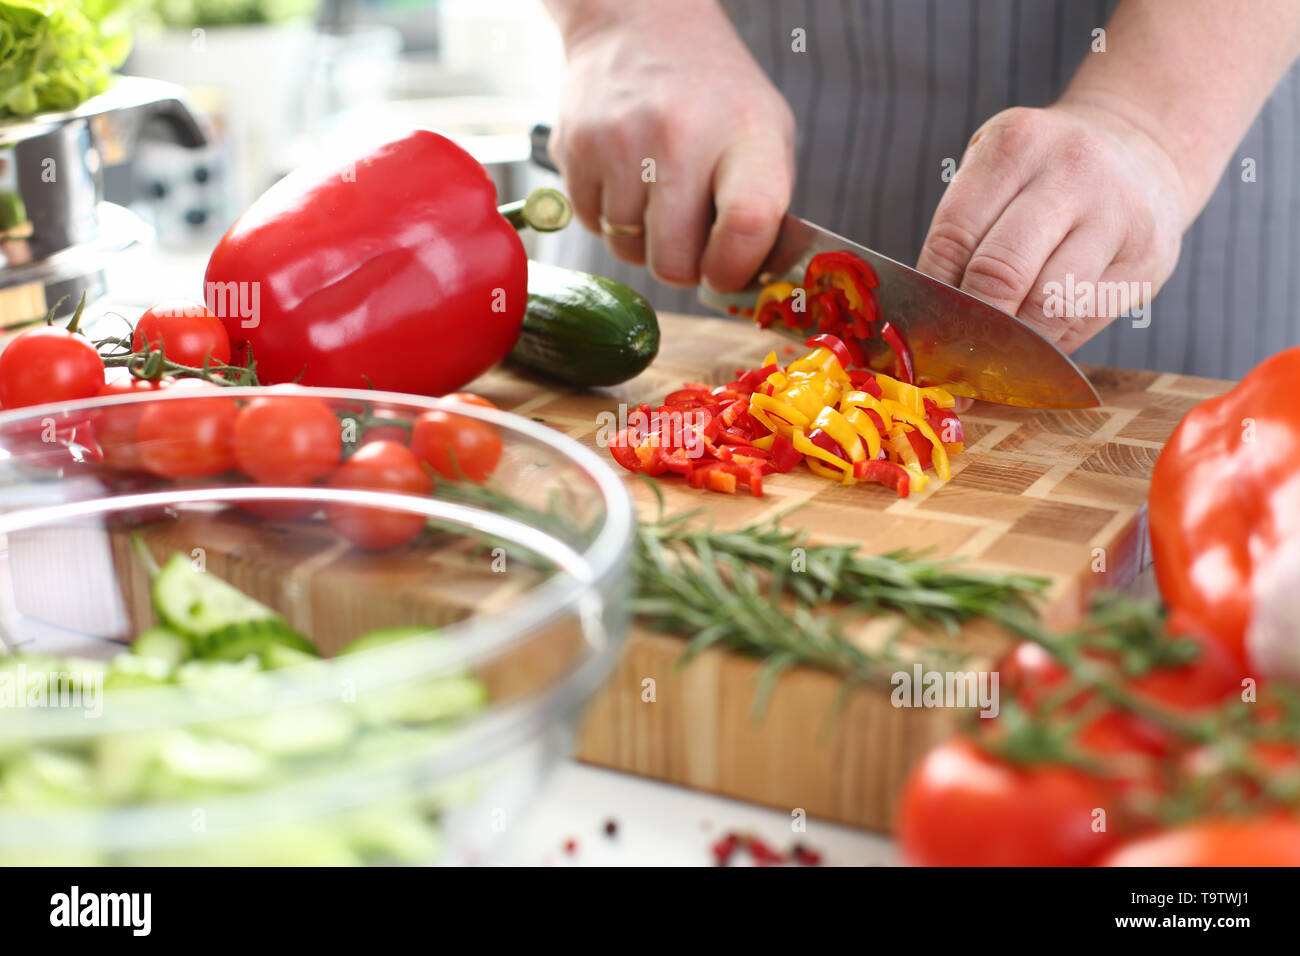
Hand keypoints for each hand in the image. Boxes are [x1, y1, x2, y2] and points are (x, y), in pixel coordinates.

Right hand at [548, 2, 794, 290]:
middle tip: (690, 240)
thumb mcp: (764, 132)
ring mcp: (620, 142)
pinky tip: (625, 177)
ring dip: (643, 239)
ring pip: (628, 250)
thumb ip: (763, 208)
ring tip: (657, 192)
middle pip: (675, 261)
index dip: (735, 270)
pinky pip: (591, 225)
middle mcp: (680, 136)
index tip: (728, 273)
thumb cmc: (712, 93)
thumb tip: (744, 287)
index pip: (745, 227)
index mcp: (745, 133)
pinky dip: (609, 217)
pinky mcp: (575, 148)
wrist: (639, 24)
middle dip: (683, 266)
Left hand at [916, 103, 1187, 352]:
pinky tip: (1032, 349)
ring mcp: (1118, 218)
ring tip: (989, 360)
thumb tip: (925, 322)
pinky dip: (1049, 346)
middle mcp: (1072, 173)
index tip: (919, 334)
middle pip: (1001, 274)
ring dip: (1011, 346)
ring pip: (1048, 308)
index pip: (954, 237)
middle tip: (950, 358)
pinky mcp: (1148, 262)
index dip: (931, 298)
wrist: (1143, 150)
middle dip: (969, 327)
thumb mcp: (996, 172)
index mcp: (1016, 145)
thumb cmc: (1043, 173)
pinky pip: (1085, 323)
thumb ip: (962, 232)